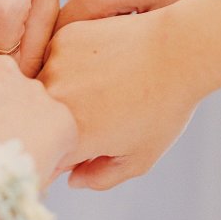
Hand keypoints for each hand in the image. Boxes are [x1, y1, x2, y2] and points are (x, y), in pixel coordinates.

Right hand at [0, 53, 76, 183]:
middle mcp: (4, 68)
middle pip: (13, 88)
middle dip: (10, 111)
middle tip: (0, 143)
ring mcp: (35, 90)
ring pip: (39, 109)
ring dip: (33, 129)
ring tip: (16, 159)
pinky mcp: (61, 116)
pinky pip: (62, 131)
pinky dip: (54, 148)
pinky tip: (34, 165)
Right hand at [39, 9, 203, 189]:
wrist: (177, 51)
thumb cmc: (163, 108)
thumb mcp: (140, 158)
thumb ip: (102, 177)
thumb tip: (73, 179)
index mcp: (72, 138)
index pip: (49, 154)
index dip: (65, 153)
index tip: (84, 144)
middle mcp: (55, 103)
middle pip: (43, 120)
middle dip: (62, 121)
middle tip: (99, 109)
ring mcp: (55, 67)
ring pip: (45, 87)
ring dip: (62, 89)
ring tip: (102, 83)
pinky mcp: (61, 40)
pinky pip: (53, 58)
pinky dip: (69, 63)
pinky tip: (101, 61)